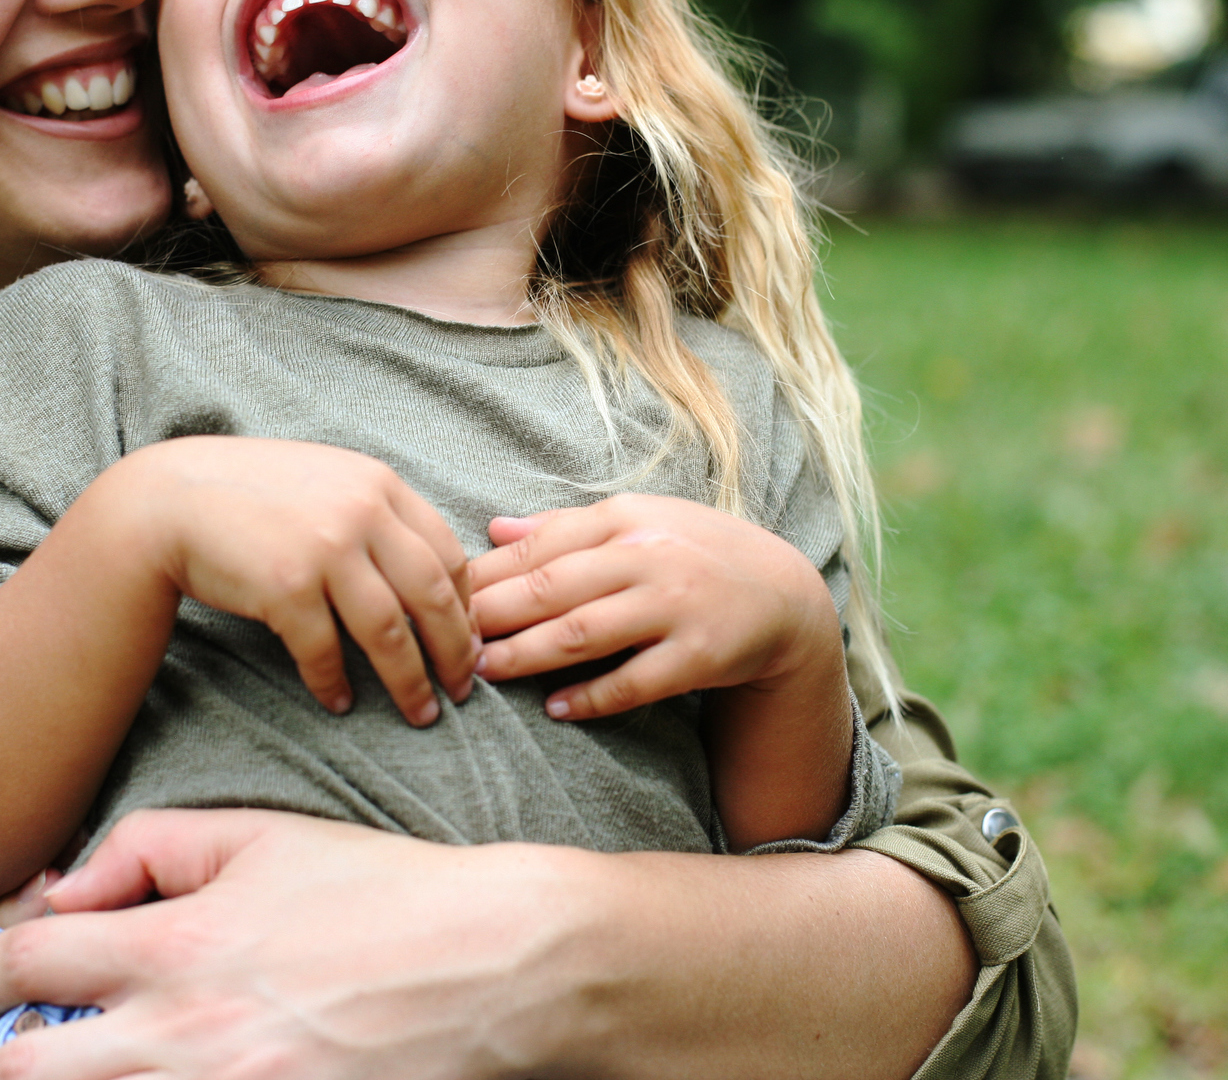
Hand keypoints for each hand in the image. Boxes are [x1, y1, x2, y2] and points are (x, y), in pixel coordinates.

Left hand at [0, 808, 974, 1079]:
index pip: (22, 962)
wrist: (496, 966)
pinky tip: (144, 1075)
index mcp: (174, 949)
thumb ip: (148, 847)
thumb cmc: (380, 892)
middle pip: (21, 1071)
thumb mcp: (262, 834)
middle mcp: (181, 1038)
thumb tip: (64, 886)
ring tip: (40, 1066)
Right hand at [105, 436, 477, 724]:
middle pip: (434, 596)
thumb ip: (376, 513)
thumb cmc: (251, 496)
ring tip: (421, 712)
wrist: (168, 500)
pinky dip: (336, 684)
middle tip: (463, 688)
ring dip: (410, 682)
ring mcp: (324, 550)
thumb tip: (430, 575)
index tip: (469, 640)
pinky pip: (326, 651)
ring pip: (390, 632)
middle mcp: (360, 512)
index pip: (448, 552)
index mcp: (378, 484)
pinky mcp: (285, 588)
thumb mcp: (327, 480)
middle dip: (455, 651)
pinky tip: (340, 703)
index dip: (466, 605)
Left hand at [467, 494, 840, 719]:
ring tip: (483, 672)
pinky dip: (592, 697)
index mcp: (626, 518)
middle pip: (551, 588)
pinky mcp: (700, 654)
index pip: (539, 547)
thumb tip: (493, 529)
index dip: (486, 576)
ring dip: (526, 655)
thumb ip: (565, 527)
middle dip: (492, 616)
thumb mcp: (639, 523)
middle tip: (447, 641)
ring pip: (583, 633)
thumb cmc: (694, 555)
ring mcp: (676, 605)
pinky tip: (555, 708)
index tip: (443, 600)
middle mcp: (649, 556)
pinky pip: (635, 681)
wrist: (784, 595)